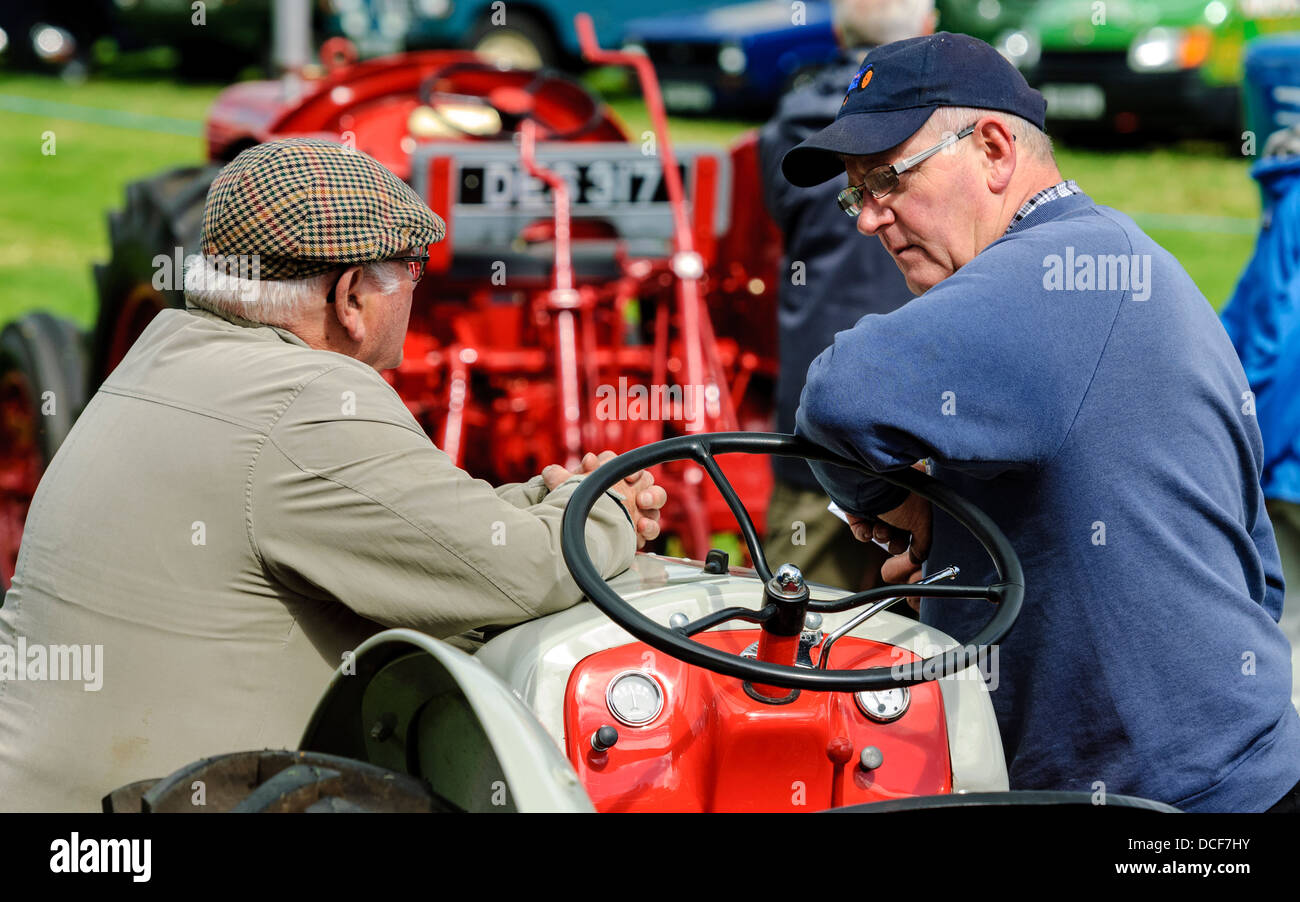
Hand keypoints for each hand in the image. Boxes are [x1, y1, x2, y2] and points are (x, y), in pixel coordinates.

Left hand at [542, 451, 666, 548]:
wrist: (577, 535)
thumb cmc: (574, 505)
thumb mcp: (562, 491)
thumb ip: (558, 478)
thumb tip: (561, 469)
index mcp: (614, 474)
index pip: (626, 466)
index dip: (630, 471)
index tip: (628, 478)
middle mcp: (629, 487)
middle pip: (648, 481)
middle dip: (648, 488)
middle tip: (640, 499)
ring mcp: (637, 508)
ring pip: (656, 501)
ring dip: (652, 505)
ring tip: (641, 517)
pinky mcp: (640, 529)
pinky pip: (652, 527)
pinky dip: (649, 527)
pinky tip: (640, 530)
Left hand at [845, 464, 931, 609]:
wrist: (869, 487)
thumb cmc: (899, 496)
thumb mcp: (922, 522)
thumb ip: (924, 543)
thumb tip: (919, 558)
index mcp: (916, 500)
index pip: (919, 528)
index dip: (915, 541)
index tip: (914, 551)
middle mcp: (898, 502)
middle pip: (899, 534)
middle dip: (896, 541)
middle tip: (895, 539)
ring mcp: (877, 505)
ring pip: (881, 534)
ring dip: (881, 536)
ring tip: (881, 529)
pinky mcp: (858, 510)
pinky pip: (862, 531)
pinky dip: (864, 534)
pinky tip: (867, 529)